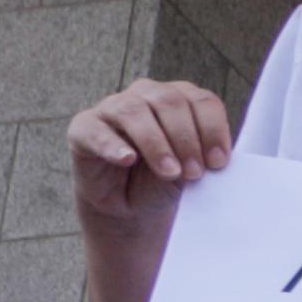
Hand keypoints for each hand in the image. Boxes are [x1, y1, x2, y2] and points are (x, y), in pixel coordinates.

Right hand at [69, 78, 233, 229]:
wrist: (129, 205)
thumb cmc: (164, 180)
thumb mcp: (192, 169)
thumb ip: (205, 157)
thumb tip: (218, 158)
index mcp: (179, 98)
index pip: (201, 100)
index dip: (212, 129)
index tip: (218, 162)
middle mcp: (146, 95)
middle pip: (169, 101)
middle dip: (186, 139)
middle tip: (194, 173)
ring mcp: (112, 108)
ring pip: (134, 111)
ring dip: (156, 143)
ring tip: (169, 172)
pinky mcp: (83, 128)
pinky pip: (96, 131)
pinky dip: (113, 145)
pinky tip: (127, 160)